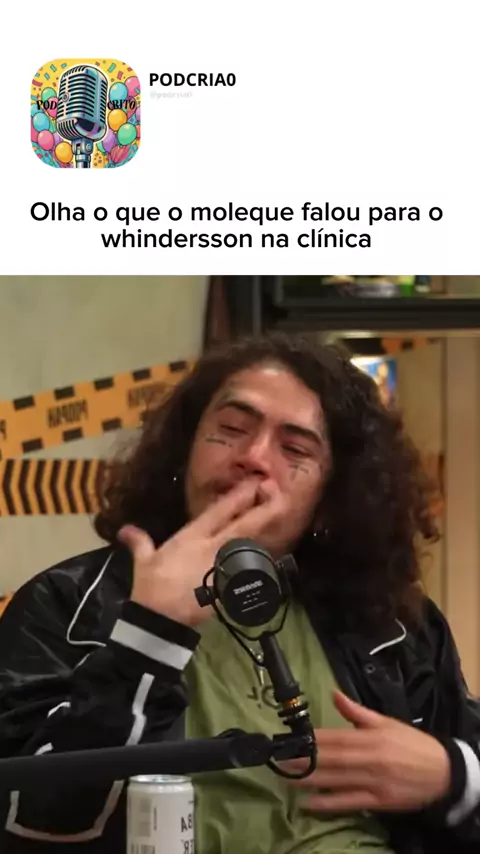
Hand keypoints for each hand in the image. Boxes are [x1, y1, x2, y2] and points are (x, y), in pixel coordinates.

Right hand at [118, 479, 285, 627]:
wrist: (160, 621)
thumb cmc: (150, 587)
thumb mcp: (143, 563)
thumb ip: (139, 543)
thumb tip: (125, 530)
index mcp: (192, 537)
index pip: (219, 512)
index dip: (238, 496)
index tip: (255, 483)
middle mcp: (212, 548)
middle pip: (244, 526)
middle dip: (264, 509)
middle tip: (280, 494)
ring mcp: (223, 568)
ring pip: (250, 545)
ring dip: (264, 531)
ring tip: (278, 515)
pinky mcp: (229, 587)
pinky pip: (247, 569)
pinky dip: (257, 560)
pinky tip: (266, 553)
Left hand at [285, 690, 450, 813]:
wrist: (442, 771)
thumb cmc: (411, 744)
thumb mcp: (386, 722)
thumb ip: (356, 711)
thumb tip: (333, 693)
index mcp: (372, 737)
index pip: (337, 737)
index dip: (313, 739)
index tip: (292, 738)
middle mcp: (371, 758)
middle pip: (333, 759)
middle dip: (305, 759)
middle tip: (281, 759)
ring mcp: (374, 781)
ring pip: (337, 780)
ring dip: (310, 780)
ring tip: (286, 777)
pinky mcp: (378, 801)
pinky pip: (349, 802)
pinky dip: (329, 803)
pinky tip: (309, 803)